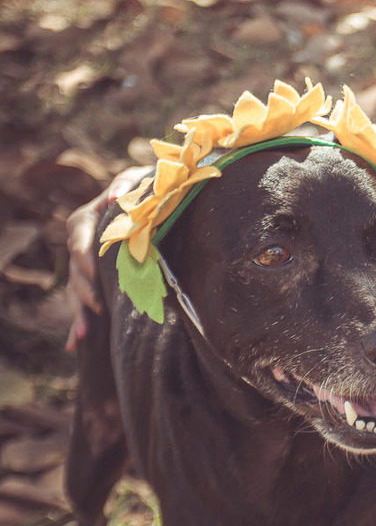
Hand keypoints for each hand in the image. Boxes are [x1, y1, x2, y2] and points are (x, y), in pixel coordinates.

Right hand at [64, 165, 142, 348]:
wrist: (151, 203)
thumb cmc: (144, 189)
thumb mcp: (137, 180)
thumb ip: (125, 184)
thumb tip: (113, 197)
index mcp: (87, 219)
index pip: (77, 237)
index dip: (83, 255)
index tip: (94, 269)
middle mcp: (82, 245)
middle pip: (75, 269)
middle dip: (84, 289)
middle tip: (100, 306)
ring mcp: (85, 267)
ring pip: (75, 290)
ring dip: (79, 312)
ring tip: (85, 332)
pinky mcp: (94, 283)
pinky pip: (82, 305)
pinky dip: (77, 325)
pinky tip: (75, 345)